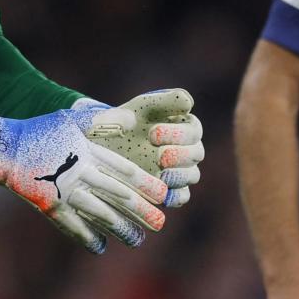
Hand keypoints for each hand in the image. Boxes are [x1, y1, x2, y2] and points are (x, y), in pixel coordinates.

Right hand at [0, 108, 169, 253]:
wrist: (3, 148)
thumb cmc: (41, 131)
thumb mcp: (71, 118)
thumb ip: (102, 119)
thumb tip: (133, 119)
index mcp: (87, 152)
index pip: (123, 170)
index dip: (145, 183)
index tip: (163, 194)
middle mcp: (78, 173)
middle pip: (116, 195)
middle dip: (140, 210)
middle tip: (160, 224)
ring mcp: (63, 192)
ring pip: (98, 214)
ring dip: (120, 228)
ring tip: (137, 240)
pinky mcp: (48, 206)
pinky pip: (71, 226)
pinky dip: (86, 237)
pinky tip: (101, 247)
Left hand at [79, 89, 204, 206]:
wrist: (102, 146)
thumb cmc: (123, 121)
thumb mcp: (138, 107)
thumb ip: (162, 101)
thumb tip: (188, 102)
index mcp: (183, 126)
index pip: (193, 131)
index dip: (177, 134)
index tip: (152, 134)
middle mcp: (186, 149)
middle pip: (196, 154)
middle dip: (180, 155)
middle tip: (160, 156)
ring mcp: (179, 172)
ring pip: (192, 175)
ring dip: (179, 175)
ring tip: (161, 173)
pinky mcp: (169, 191)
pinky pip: (182, 197)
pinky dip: (176, 197)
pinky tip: (163, 195)